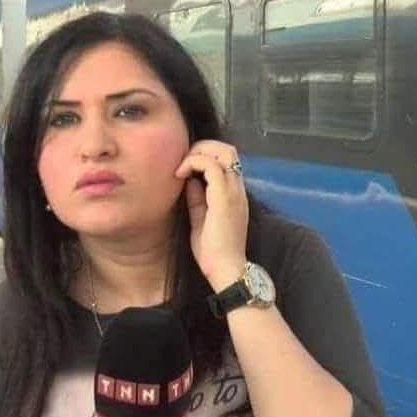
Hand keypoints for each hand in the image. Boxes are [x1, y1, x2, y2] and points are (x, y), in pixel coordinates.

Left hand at [174, 140, 247, 290]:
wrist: (226, 269)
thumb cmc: (213, 251)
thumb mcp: (201, 220)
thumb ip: (197, 200)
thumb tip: (189, 181)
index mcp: (234, 194)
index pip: (227, 159)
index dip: (205, 154)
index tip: (184, 167)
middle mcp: (237, 188)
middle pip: (228, 149)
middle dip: (202, 147)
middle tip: (182, 161)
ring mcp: (233, 192)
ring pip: (223, 152)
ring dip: (198, 152)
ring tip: (181, 166)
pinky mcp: (224, 198)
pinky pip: (211, 166)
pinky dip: (194, 163)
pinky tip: (180, 175)